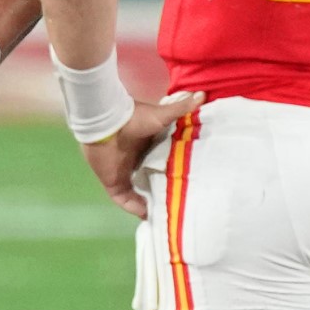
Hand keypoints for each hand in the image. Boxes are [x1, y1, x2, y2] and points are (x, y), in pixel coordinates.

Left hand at [81, 92, 203, 218]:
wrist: (106, 122)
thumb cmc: (134, 117)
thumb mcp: (162, 115)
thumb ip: (181, 108)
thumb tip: (203, 94)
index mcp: (149, 147)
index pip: (164, 164)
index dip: (175, 174)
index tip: (190, 183)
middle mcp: (138, 161)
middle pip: (153, 181)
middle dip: (164, 193)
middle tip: (182, 204)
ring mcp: (125, 173)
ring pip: (140, 194)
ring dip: (150, 204)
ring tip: (167, 215)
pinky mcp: (113, 182)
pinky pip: (125, 200)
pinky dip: (134, 208)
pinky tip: (148, 216)